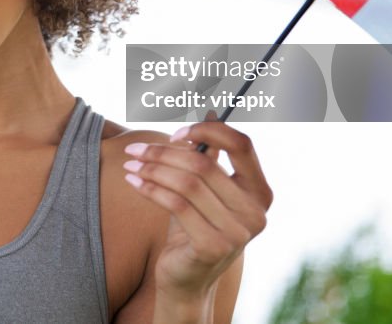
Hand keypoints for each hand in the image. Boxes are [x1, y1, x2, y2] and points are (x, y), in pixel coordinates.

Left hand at [123, 117, 271, 299]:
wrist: (186, 280)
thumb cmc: (194, 227)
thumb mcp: (204, 189)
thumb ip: (211, 155)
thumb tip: (212, 111)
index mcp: (260, 192)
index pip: (242, 145)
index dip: (209, 131)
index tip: (177, 133)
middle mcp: (256, 212)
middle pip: (205, 164)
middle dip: (164, 152)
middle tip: (136, 148)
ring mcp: (237, 232)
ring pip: (187, 183)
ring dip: (153, 168)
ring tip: (131, 164)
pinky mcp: (213, 246)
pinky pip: (176, 205)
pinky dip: (150, 188)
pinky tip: (133, 181)